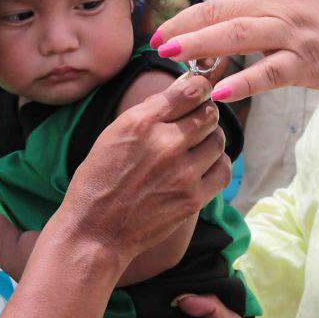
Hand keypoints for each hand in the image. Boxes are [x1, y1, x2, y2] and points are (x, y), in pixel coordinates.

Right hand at [56, 73, 227, 272]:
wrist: (95, 231)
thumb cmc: (98, 181)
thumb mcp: (113, 134)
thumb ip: (150, 110)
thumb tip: (183, 86)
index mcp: (141, 122)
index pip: (190, 91)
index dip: (201, 88)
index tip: (200, 92)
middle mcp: (166, 143)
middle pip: (209, 114)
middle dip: (205, 114)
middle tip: (197, 122)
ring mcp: (182, 172)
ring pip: (218, 140)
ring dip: (211, 140)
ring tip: (198, 146)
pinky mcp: (193, 198)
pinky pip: (223, 170)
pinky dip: (218, 165)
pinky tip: (205, 167)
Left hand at [151, 0, 318, 102]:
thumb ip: (262, 7)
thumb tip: (222, 25)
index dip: (191, 17)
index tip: (168, 32)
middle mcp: (280, 0)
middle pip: (220, 12)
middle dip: (183, 27)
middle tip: (155, 41)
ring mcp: (294, 30)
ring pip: (236, 35)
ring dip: (199, 46)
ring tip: (170, 58)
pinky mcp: (307, 59)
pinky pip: (268, 71)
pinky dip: (242, 81)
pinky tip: (219, 92)